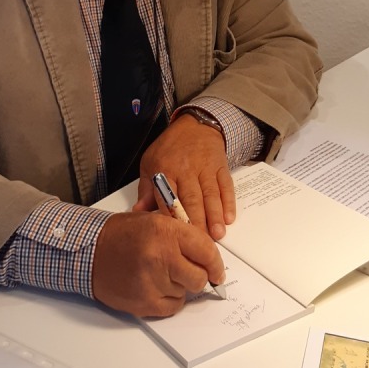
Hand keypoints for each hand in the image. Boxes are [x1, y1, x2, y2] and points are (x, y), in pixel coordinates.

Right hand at [92, 211, 224, 317]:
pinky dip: (169, 300)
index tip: (217, 271)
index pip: (206, 251)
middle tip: (188, 271)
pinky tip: (155, 287)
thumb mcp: (154, 221)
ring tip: (159, 274)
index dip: (215, 263)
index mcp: (165, 232)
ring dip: (179, 286)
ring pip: (185, 293)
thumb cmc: (121, 235)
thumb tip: (207, 257)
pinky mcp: (144, 302)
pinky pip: (172, 307)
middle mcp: (160, 256)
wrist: (89, 252)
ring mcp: (152, 282)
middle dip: (198, 276)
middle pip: (199, 277)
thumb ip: (182, 236)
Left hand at [133, 114, 235, 239]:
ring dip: (214, 215)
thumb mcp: (150, 163)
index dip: (172, 218)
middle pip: (192, 198)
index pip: (168, 197)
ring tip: (217, 234)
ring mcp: (205, 168)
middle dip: (197, 222)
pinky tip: (229, 218)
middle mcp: (186, 169)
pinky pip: (226, 186)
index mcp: (165, 170)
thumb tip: (138, 212)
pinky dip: (228, 202)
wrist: (195, 125)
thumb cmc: (170, 148)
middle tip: (200, 243)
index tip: (176, 237)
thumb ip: (146, 190)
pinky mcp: (221, 167)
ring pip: (210, 194)